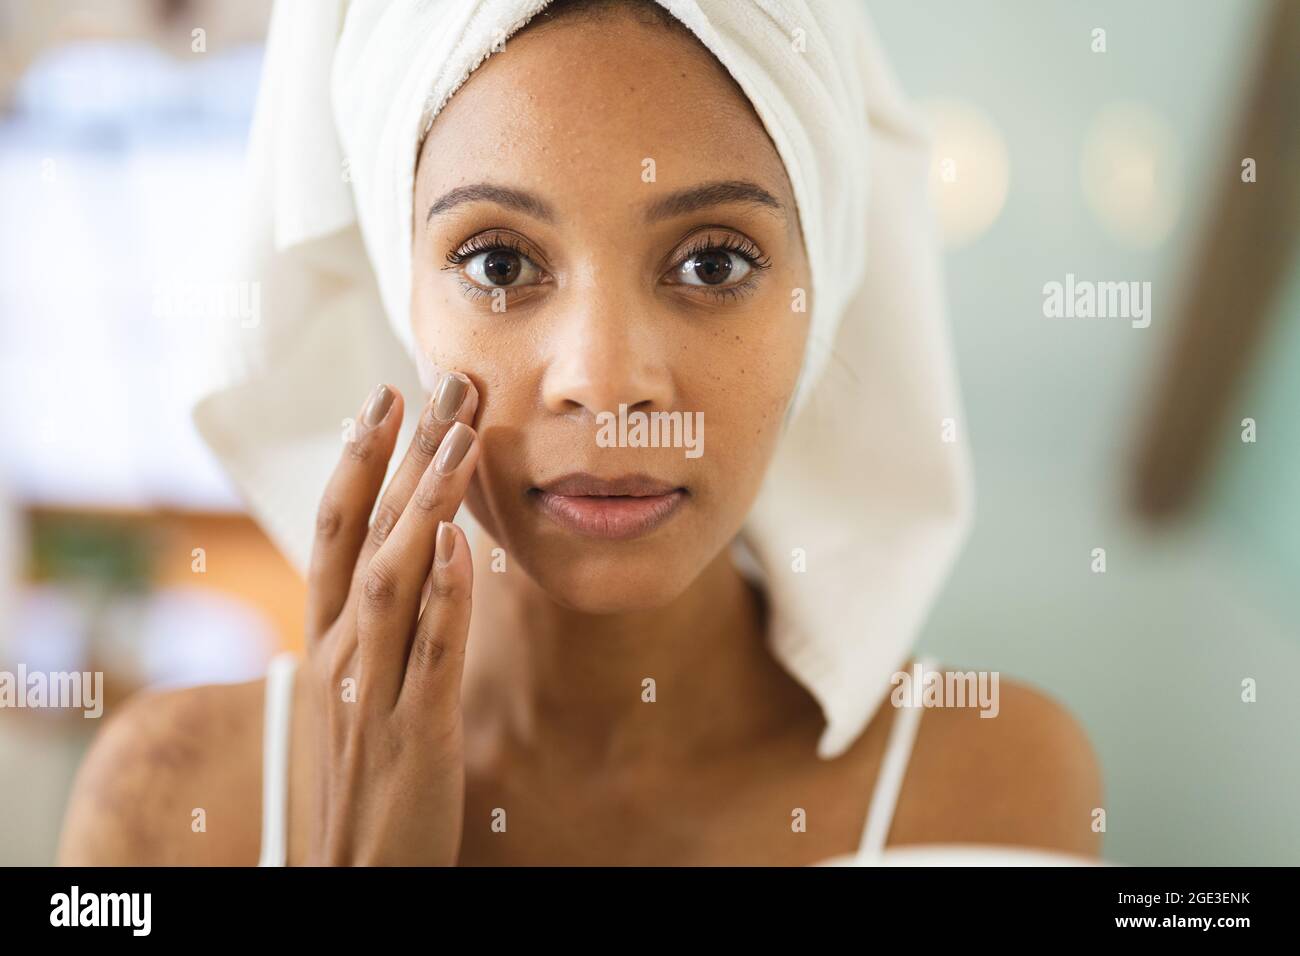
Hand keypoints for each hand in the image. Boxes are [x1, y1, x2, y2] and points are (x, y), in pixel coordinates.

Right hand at [303, 373, 479, 864]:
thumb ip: (385, 624)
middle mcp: (340, 653)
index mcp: (329, 638)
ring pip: (391, 581)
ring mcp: (370, 692)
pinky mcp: (411, 734)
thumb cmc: (368, 776)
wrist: (354, 876)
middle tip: (439, 383)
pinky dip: (446, 601)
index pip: (335, 528)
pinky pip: (430, 658)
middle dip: (399, 455)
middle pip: (362, 533)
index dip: (358, 459)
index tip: (386, 394)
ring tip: (460, 440)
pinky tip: (467, 550)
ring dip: (425, 506)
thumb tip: (424, 555)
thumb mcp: (364, 689)